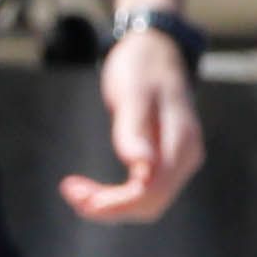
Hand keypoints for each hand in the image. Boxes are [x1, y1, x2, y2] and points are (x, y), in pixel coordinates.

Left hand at [62, 11, 198, 220]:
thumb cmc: (141, 68)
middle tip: (69, 190)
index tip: (80, 199)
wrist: (155, 49)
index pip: (151, 192)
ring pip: (146, 203)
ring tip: (74, 189)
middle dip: (108, 207)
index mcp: (182, 142)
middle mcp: (187, 158)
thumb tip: (142, 168)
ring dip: (109, 204)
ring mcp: (180, 162)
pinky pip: (143, 191)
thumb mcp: (132, 95)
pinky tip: (90, 188)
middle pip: (149, 204)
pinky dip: (115, 196)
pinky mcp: (167, 162)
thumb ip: (134, 132)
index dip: (116, 204)